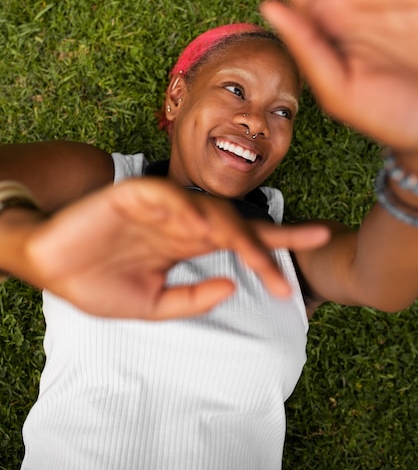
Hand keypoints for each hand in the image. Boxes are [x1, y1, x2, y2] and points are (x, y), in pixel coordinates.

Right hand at [12, 178, 328, 318]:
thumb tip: (232, 288)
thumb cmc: (97, 281)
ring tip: (257, 255)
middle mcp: (182, 221)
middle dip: (273, 234)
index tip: (314, 247)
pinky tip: (201, 228)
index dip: (277, 244)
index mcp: (187, 243)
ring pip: (209, 208)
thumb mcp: (151, 305)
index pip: (239, 240)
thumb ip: (191, 299)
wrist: (50, 266)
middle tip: (308, 242)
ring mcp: (160, 206)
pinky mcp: (133, 195)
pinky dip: (185, 209)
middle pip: (236, 222)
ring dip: (235, 230)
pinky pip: (166, 197)